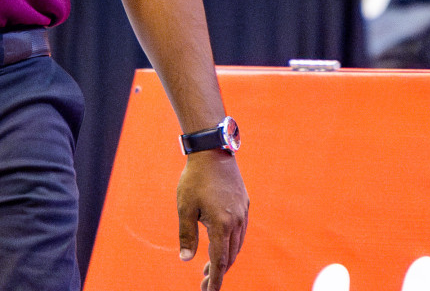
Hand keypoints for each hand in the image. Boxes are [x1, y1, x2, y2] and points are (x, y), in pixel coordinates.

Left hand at [177, 151, 248, 290]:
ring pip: (237, 245)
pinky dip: (231, 244)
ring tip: (210, 268)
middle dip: (218, 272)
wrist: (213, 151)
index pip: (220, 261)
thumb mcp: (185, 207)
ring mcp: (243, 213)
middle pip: (230, 256)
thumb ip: (186, 235)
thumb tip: (186, 259)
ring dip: (225, 259)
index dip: (215, 280)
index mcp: (222, 224)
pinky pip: (240, 232)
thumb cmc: (194, 179)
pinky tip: (221, 245)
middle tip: (204, 283)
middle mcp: (236, 222)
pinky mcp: (244, 205)